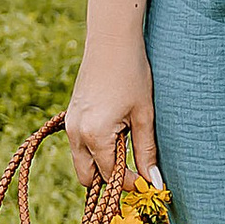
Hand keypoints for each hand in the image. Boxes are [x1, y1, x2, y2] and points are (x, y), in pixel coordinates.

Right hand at [65, 45, 157, 193]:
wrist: (111, 40)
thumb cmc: (131, 74)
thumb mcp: (144, 115)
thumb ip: (146, 152)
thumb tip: (155, 183)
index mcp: (94, 136)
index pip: (111, 177)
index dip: (131, 182)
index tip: (148, 181)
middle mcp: (76, 134)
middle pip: (88, 178)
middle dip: (110, 178)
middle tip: (134, 165)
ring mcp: (70, 124)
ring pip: (82, 162)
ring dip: (101, 163)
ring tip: (125, 140)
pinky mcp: (70, 116)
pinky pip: (79, 145)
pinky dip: (95, 148)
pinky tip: (115, 129)